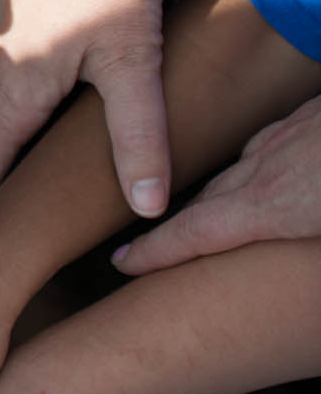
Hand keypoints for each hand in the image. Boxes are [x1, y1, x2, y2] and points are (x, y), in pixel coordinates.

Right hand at [115, 92, 320, 274]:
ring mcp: (286, 135)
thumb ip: (309, 251)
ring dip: (216, 191)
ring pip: (234, 167)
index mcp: (272, 202)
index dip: (155, 250)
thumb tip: (319, 309)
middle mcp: (265, 165)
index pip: (196, 232)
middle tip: (154, 243)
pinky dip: (255, 162)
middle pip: (205, 197)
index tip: (123, 261)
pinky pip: (267, 143)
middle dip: (175, 222)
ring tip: (207, 206)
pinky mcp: (307, 115)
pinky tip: (270, 166)